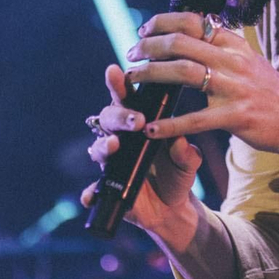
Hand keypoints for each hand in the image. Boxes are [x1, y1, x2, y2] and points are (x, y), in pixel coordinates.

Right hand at [81, 62, 205, 236]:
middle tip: (137, 119)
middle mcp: (121, 138)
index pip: (126, 98)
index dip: (118, 84)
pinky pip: (94, 189)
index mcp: (139, 122)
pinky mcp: (108, 187)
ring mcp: (112, 161)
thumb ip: (186, 153)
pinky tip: (90, 195)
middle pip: (109, 118)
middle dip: (119, 116)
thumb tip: (180, 143)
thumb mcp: (188, 161)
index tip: (116, 71)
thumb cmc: (178, 171)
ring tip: (114, 144)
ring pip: (97, 147)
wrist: (173, 206)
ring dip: (103, 145)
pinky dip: (90, 192)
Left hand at [123, 12, 278, 157]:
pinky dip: (169, 125)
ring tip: (131, 80)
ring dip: (151, 74)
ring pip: (183, 72)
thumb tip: (197, 30)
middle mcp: (234, 61)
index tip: (143, 31)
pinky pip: (195, 120)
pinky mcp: (236, 117)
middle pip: (181, 43)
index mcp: (235, 45)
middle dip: (149, 46)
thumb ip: (224, 48)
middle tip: (130, 54)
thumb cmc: (271, 94)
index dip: (163, 22)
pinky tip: (150, 129)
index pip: (194, 21)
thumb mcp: (250, 62)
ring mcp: (236, 88)